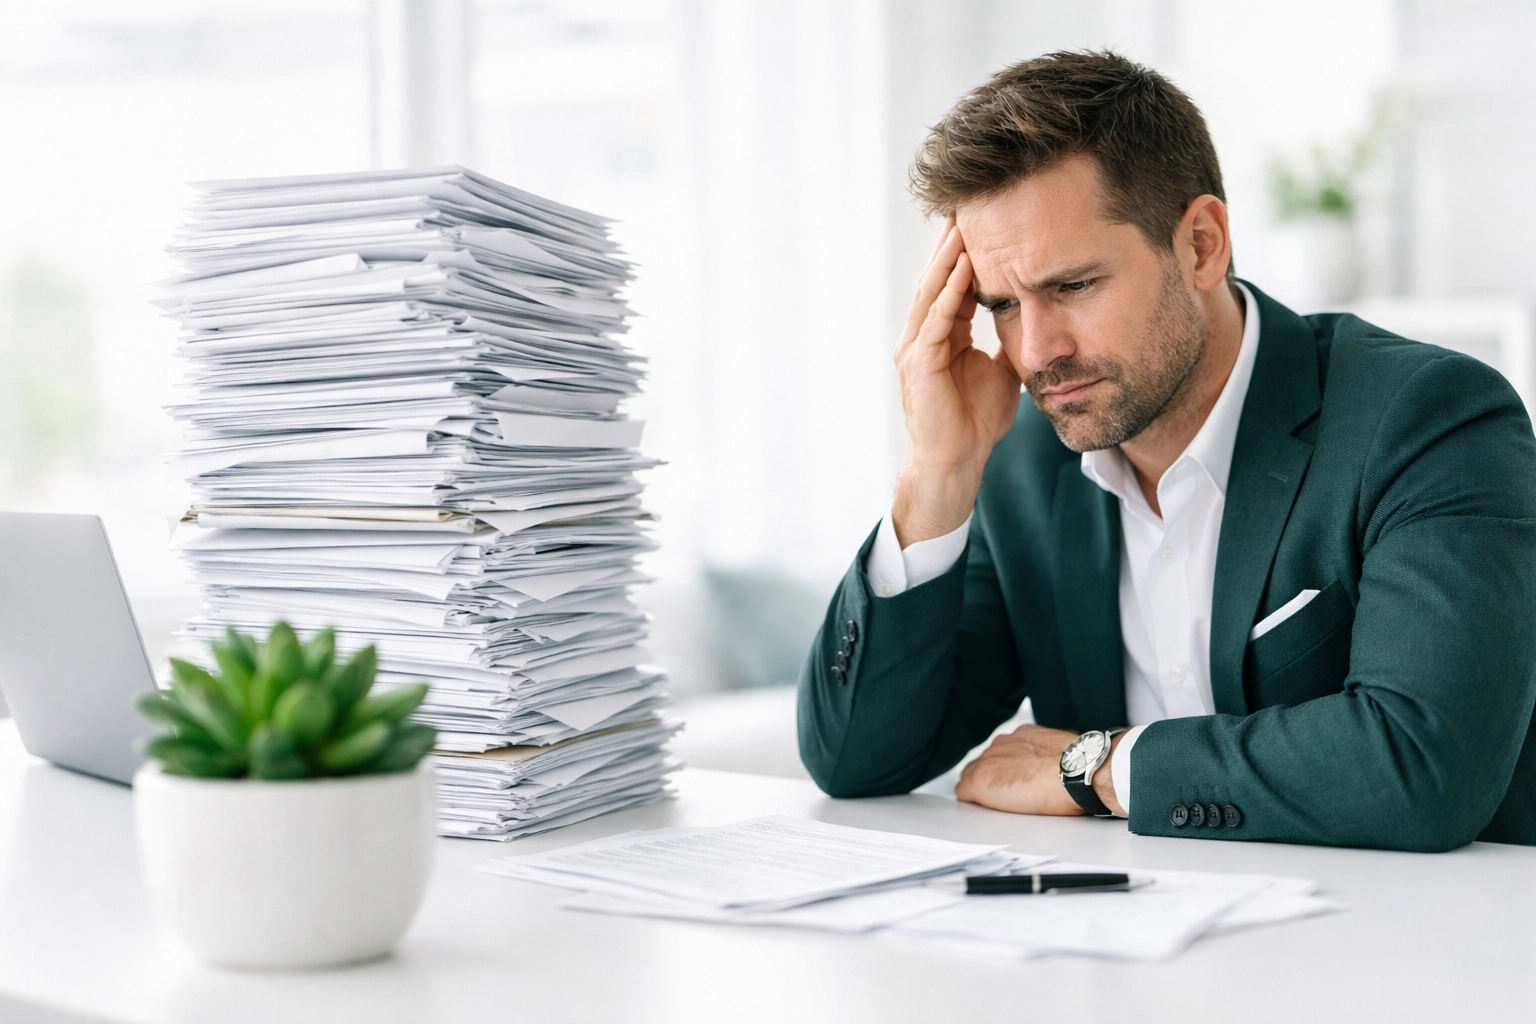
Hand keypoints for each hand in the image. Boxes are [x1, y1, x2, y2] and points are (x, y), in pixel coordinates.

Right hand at [891, 219, 1020, 545]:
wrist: (957, 463)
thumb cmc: (975, 423)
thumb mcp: (1002, 372)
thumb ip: (1009, 342)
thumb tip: (1035, 318)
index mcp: (940, 336)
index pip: (953, 284)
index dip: (968, 253)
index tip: (987, 220)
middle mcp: (922, 336)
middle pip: (938, 278)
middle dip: (952, 242)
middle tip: (971, 203)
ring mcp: (916, 349)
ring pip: (932, 291)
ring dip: (949, 256)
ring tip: (965, 223)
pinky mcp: (919, 364)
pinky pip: (936, 318)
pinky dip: (951, 291)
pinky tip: (966, 266)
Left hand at [955, 724, 1127, 816]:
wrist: (1077, 772)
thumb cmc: (1080, 767)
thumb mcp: (1064, 751)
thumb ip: (1050, 753)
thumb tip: (1058, 762)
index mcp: (1024, 735)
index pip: (1004, 753)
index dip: (1009, 771)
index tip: (1017, 781)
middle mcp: (1002, 743)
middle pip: (985, 763)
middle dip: (994, 779)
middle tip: (1011, 797)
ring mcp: (988, 760)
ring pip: (971, 775)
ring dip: (983, 790)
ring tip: (1002, 805)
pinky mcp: (978, 779)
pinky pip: (963, 792)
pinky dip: (973, 802)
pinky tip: (988, 810)